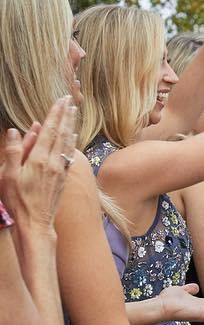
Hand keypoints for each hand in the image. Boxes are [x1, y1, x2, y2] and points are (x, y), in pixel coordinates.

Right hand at [0, 96, 76, 229]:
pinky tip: (72, 138)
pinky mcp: (62, 179)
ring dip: (70, 126)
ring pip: (67, 143)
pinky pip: (68, 156)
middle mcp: (53, 163)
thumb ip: (14, 151)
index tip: (61, 100)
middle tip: (70, 100)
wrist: (36, 224)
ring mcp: (60, 171)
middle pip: (61, 134)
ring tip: (74, 113)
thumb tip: (16, 130)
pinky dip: (70, 143)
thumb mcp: (8, 175)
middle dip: (65, 116)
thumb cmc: (18, 201)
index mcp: (39, 159)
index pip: (49, 131)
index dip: (55, 114)